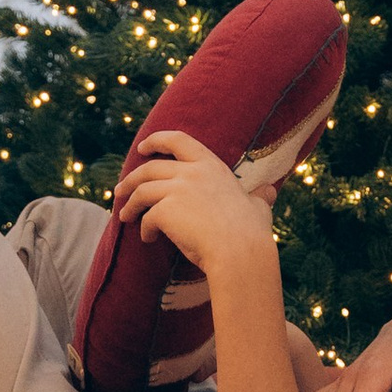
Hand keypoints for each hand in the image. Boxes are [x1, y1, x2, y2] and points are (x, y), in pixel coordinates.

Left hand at [113, 129, 278, 282]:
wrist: (239, 251)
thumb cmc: (251, 232)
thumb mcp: (258, 206)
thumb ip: (259, 196)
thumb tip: (270, 191)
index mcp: (211, 166)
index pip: (178, 140)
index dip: (157, 140)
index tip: (143, 147)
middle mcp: (192, 172)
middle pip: (150, 168)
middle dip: (131, 179)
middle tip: (121, 191)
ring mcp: (176, 190)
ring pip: (142, 191)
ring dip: (129, 204)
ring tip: (124, 216)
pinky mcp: (165, 210)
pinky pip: (146, 218)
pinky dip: (144, 229)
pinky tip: (148, 239)